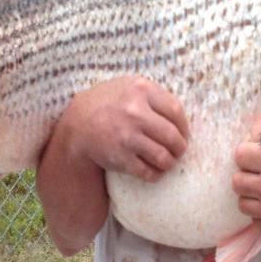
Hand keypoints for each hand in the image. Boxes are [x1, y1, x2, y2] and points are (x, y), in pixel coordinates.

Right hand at [55, 76, 188, 181]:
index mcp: (141, 90)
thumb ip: (153, 95)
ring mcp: (127, 136)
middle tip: (179, 150)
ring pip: (163, 156)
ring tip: (168, 162)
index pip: (175, 111)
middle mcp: (135, 112)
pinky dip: (155, 175)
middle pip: (172, 136)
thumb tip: (181, 115)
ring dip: (169, 163)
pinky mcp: (120, 157)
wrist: (77, 126)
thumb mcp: (128, 87)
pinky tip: (154, 172)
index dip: (183, 126)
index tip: (183, 133)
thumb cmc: (107, 104)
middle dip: (180, 147)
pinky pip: (147, 172)